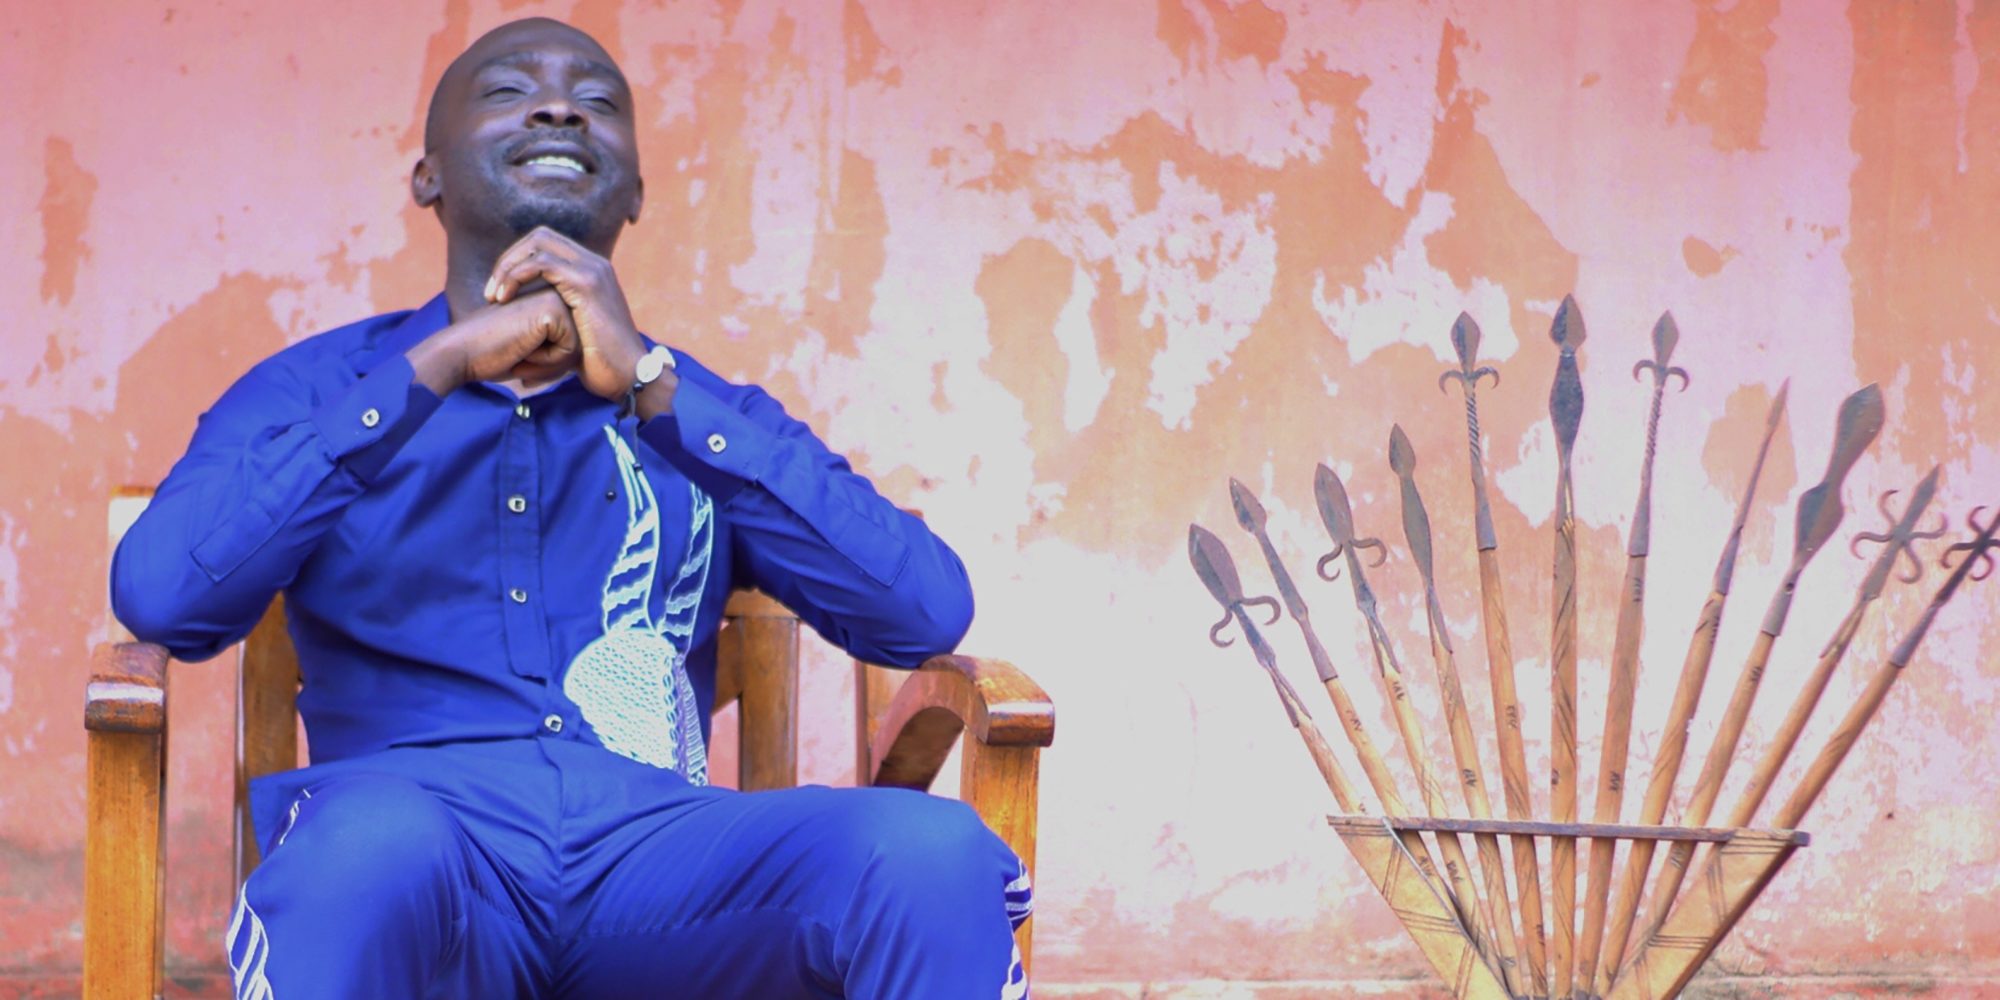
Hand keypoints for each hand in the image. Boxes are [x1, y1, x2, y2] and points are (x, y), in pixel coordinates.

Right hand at [407, 289, 578, 395]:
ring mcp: (555, 296)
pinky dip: (546, 361)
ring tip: (520, 352)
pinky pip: (569, 350)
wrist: (462, 353)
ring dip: (550, 363)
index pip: (576, 343)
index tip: (521, 353)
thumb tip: (590, 357)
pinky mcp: (552, 308)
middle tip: (519, 354)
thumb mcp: (536, 348)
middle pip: (581, 344)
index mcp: (552, 297)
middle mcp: (556, 292)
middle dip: (553, 362)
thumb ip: (561, 344)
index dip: (552, 361)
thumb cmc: (494, 355)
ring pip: (578, 348)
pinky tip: (522, 349)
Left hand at [485, 226, 660, 403]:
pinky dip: (515, 276)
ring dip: (507, 266)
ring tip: (493, 296)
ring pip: (538, 243)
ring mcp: (592, 270)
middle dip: (509, 259)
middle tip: (491, 292)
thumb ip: (555, 319)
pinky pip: (541, 263)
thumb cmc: (600, 364)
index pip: (546, 245)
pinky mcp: (586, 283)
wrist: (629, 376)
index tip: (499, 292)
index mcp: (592, 271)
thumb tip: (530, 326)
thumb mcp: (573, 333)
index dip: (517, 261)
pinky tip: (503, 299)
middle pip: (540, 236)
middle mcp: (594, 264)